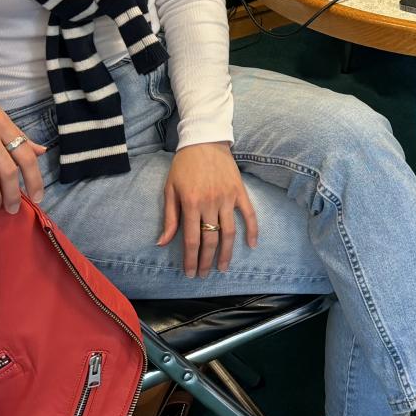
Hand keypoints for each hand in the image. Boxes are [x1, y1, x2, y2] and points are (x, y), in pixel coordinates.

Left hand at [156, 143, 256, 277]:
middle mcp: (210, 203)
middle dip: (206, 261)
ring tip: (223, 268)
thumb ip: (169, 217)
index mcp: (191, 203)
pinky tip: (252, 245)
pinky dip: (252, 230)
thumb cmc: (183, 165)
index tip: (190, 273)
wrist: (204, 140)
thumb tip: (162, 242)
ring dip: (227, 253)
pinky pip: (249, 214)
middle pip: (210, 240)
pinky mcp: (239, 192)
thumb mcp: (170, 189)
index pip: (191, 239)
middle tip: (204, 275)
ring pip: (229, 232)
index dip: (190, 259)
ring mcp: (227, 198)